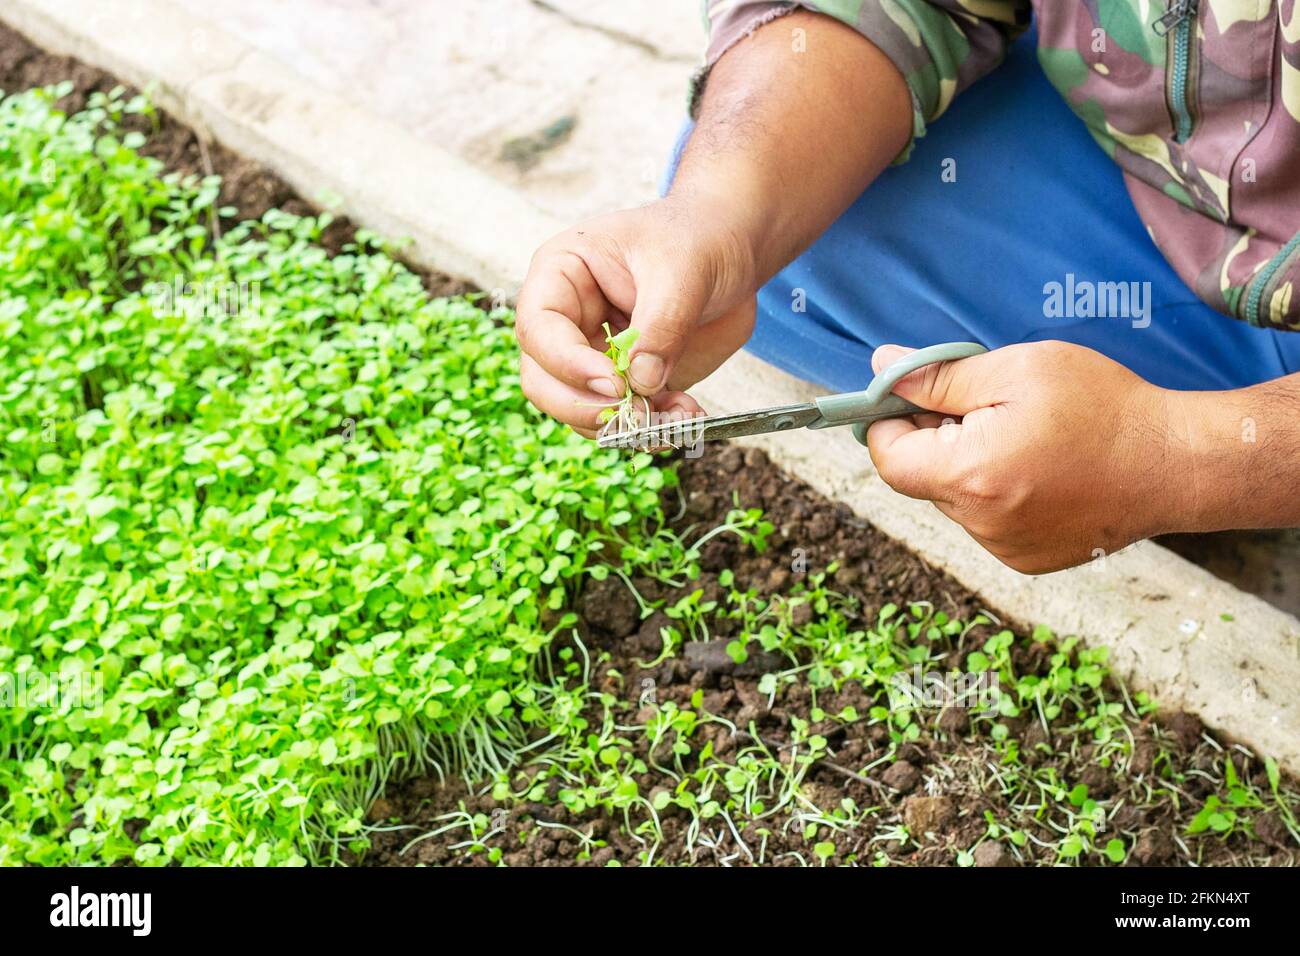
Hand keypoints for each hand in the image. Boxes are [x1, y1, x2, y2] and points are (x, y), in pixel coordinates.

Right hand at [515, 197, 756, 437]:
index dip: (567, 364)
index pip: (538, 329)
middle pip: (543, 382)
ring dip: (627, 427)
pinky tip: (689, 415)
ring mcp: (594, 357)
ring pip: (581, 411)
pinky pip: (624, 420)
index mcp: (561, 276)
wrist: (732, 251)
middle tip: (639, 415)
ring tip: (680, 415)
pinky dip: (653, 429)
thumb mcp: (683, 269)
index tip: (616, 384)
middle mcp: (567, 322)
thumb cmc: (698, 239)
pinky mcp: (627, 383)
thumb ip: (660, 324)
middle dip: (588, 408)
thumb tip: (640, 381)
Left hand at [865, 340, 1183, 573]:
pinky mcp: (1026, 559)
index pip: (888, 457)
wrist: (1175, 463)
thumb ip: (940, 375)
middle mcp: (978, 522)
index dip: (890, 421)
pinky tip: (1041, 470)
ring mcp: (1003, 547)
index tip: (915, 395)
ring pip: (955, 498)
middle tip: (986, 406)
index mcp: (969, 475)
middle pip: (921, 476)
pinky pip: (986, 520)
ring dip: (969, 466)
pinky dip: (997, 493)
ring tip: (1025, 437)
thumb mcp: (1017, 369)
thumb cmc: (1102, 406)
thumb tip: (881, 368)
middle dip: (937, 439)